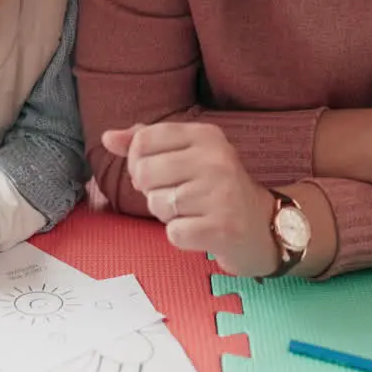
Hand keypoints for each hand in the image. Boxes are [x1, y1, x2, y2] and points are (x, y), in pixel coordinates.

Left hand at [104, 122, 279, 276]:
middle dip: (152, 190)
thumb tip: (107, 137)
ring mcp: (221, 194)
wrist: (265, 227)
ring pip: (157, 204)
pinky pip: (173, 233)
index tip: (158, 172)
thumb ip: (147, 142)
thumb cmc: (217, 188)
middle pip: (144, 172)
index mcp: (206, 135)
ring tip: (194, 211)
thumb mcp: (188, 154)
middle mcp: (216, 159)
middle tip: (179, 196)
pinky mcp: (222, 229)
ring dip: (168, 215)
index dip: (137, 161)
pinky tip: (201, 229)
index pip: (143, 140)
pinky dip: (181, 236)